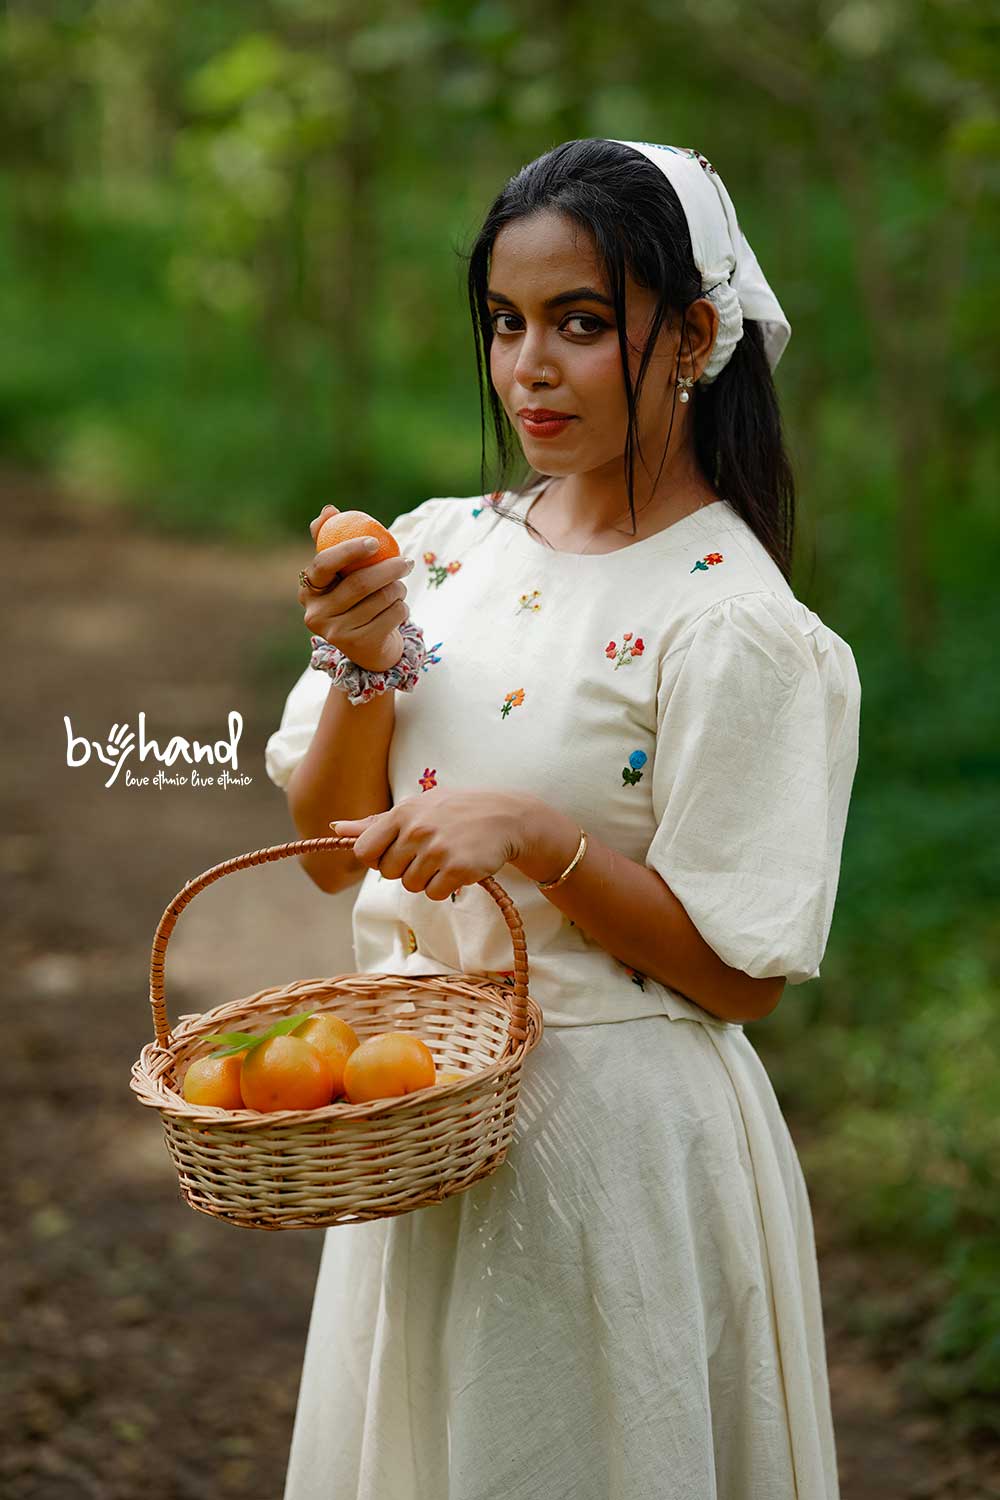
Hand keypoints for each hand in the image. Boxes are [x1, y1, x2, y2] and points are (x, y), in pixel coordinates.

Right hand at [299, 505, 412, 673]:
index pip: (324, 564)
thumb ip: (332, 540)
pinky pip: (393, 615)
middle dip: (389, 568)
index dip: (349, 550)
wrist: (368, 647)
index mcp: (308, 589)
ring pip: (381, 599)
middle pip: (359, 583)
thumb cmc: (353, 598)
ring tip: (399, 587)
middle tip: (407, 561)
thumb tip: (328, 510)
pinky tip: (398, 608)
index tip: (374, 541)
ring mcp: (336, 633)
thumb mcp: (341, 572)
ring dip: (398, 588)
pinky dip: (403, 607)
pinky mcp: (360, 645)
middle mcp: (316, 614)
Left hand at [331, 788, 527, 901]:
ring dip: (427, 878)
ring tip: (446, 858)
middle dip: (406, 869)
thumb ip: (374, 822)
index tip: (395, 853)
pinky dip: (445, 887)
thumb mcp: (416, 807)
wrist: (505, 817)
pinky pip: (434, 894)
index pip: (365, 851)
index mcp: (402, 813)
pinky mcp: (458, 868)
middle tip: (429, 852)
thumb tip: (336, 828)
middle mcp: (417, 830)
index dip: (377, 859)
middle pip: (388, 873)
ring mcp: (438, 850)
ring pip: (411, 886)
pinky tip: (459, 867)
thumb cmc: (454, 811)